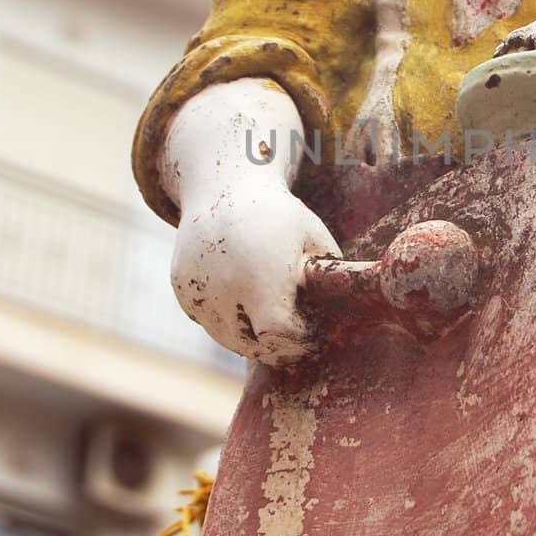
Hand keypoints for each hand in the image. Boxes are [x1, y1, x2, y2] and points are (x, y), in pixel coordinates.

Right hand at [170, 178, 338, 365]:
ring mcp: (198, 290)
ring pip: (227, 338)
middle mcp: (224, 287)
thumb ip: (330, 278)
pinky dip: (226, 322)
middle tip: (296, 343)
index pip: (279, 334)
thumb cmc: (281, 216)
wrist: (225, 187)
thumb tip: (353, 313)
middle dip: (276, 349)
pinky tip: (244, 305)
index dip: (298, 341)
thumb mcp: (315, 241)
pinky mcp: (182, 290)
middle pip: (251, 344)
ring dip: (250, 340)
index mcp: (261, 276)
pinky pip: (208, 322)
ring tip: (272, 327)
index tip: (312, 335)